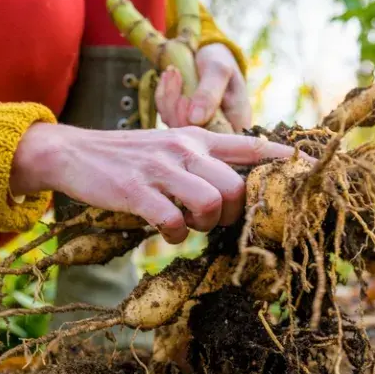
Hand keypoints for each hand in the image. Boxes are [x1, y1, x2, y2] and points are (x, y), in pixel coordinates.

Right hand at [10, 123, 295, 243]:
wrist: (73, 152)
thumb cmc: (127, 157)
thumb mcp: (167, 146)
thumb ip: (201, 160)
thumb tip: (236, 186)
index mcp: (194, 138)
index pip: (248, 146)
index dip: (279, 160)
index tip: (301, 169)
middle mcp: (183, 149)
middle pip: (236, 187)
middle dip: (233, 214)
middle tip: (214, 220)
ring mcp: (159, 168)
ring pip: (211, 203)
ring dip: (205, 225)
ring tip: (189, 225)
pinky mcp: (135, 190)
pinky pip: (173, 221)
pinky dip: (175, 235)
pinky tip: (165, 232)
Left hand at [155, 44, 251, 130]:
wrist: (206, 53)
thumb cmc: (219, 60)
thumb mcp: (218, 70)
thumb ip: (210, 94)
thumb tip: (194, 119)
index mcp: (235, 123)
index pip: (216, 142)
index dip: (196, 126)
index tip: (186, 98)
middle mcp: (217, 131)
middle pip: (190, 135)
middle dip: (176, 105)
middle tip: (176, 75)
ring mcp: (197, 128)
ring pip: (175, 125)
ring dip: (168, 97)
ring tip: (172, 71)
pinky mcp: (181, 122)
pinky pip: (166, 116)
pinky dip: (163, 95)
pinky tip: (168, 77)